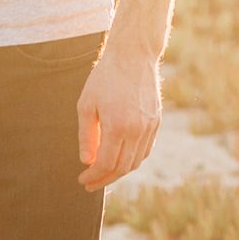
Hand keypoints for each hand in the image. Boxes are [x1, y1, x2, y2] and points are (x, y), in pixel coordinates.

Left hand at [76, 45, 162, 190]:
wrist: (133, 55)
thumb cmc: (105, 78)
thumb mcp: (86, 105)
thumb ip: (86, 136)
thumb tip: (87, 161)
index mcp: (118, 125)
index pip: (106, 163)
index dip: (93, 175)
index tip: (82, 179)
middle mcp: (137, 129)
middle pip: (122, 167)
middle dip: (104, 179)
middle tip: (90, 184)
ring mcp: (150, 126)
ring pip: (136, 161)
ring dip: (119, 172)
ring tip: (103, 175)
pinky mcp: (156, 121)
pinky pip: (145, 150)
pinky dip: (133, 160)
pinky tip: (120, 160)